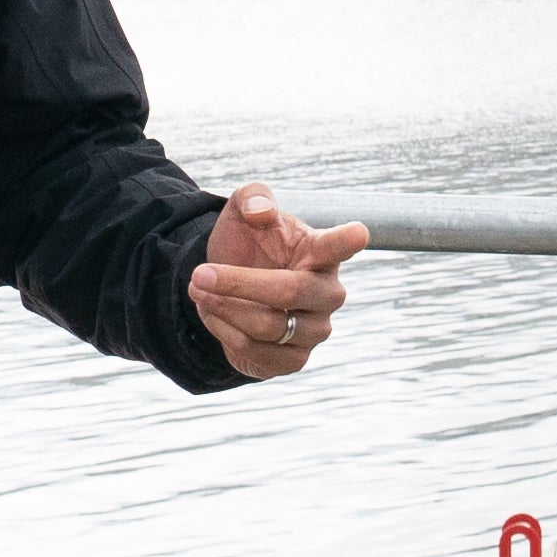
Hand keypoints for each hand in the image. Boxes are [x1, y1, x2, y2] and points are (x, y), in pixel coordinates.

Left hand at [185, 183, 369, 379]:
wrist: (228, 287)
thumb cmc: (249, 244)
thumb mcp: (242, 210)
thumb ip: (253, 197)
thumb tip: (262, 211)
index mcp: (321, 252)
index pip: (340, 245)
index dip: (348, 240)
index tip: (357, 233)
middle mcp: (327, 293)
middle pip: (290, 291)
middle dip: (237, 283)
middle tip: (199, 274)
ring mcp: (315, 329)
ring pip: (268, 326)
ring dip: (224, 308)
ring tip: (199, 290)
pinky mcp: (294, 360)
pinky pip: (256, 351)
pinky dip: (224, 332)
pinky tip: (213, 314)